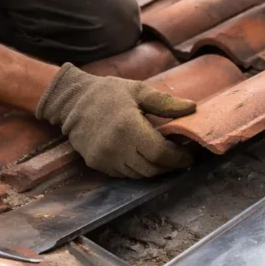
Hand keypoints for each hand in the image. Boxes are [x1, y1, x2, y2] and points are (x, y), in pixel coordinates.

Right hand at [36, 63, 196, 178]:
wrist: (71, 101)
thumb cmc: (108, 93)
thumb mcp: (138, 90)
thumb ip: (165, 103)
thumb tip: (193, 108)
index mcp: (128, 126)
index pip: (160, 153)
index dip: (177, 158)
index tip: (188, 156)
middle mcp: (116, 147)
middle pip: (151, 168)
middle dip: (169, 166)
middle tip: (180, 158)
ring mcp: (104, 158)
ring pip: (138, 174)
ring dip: (154, 169)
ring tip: (164, 158)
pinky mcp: (96, 164)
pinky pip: (124, 174)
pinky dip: (137, 169)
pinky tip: (143, 158)